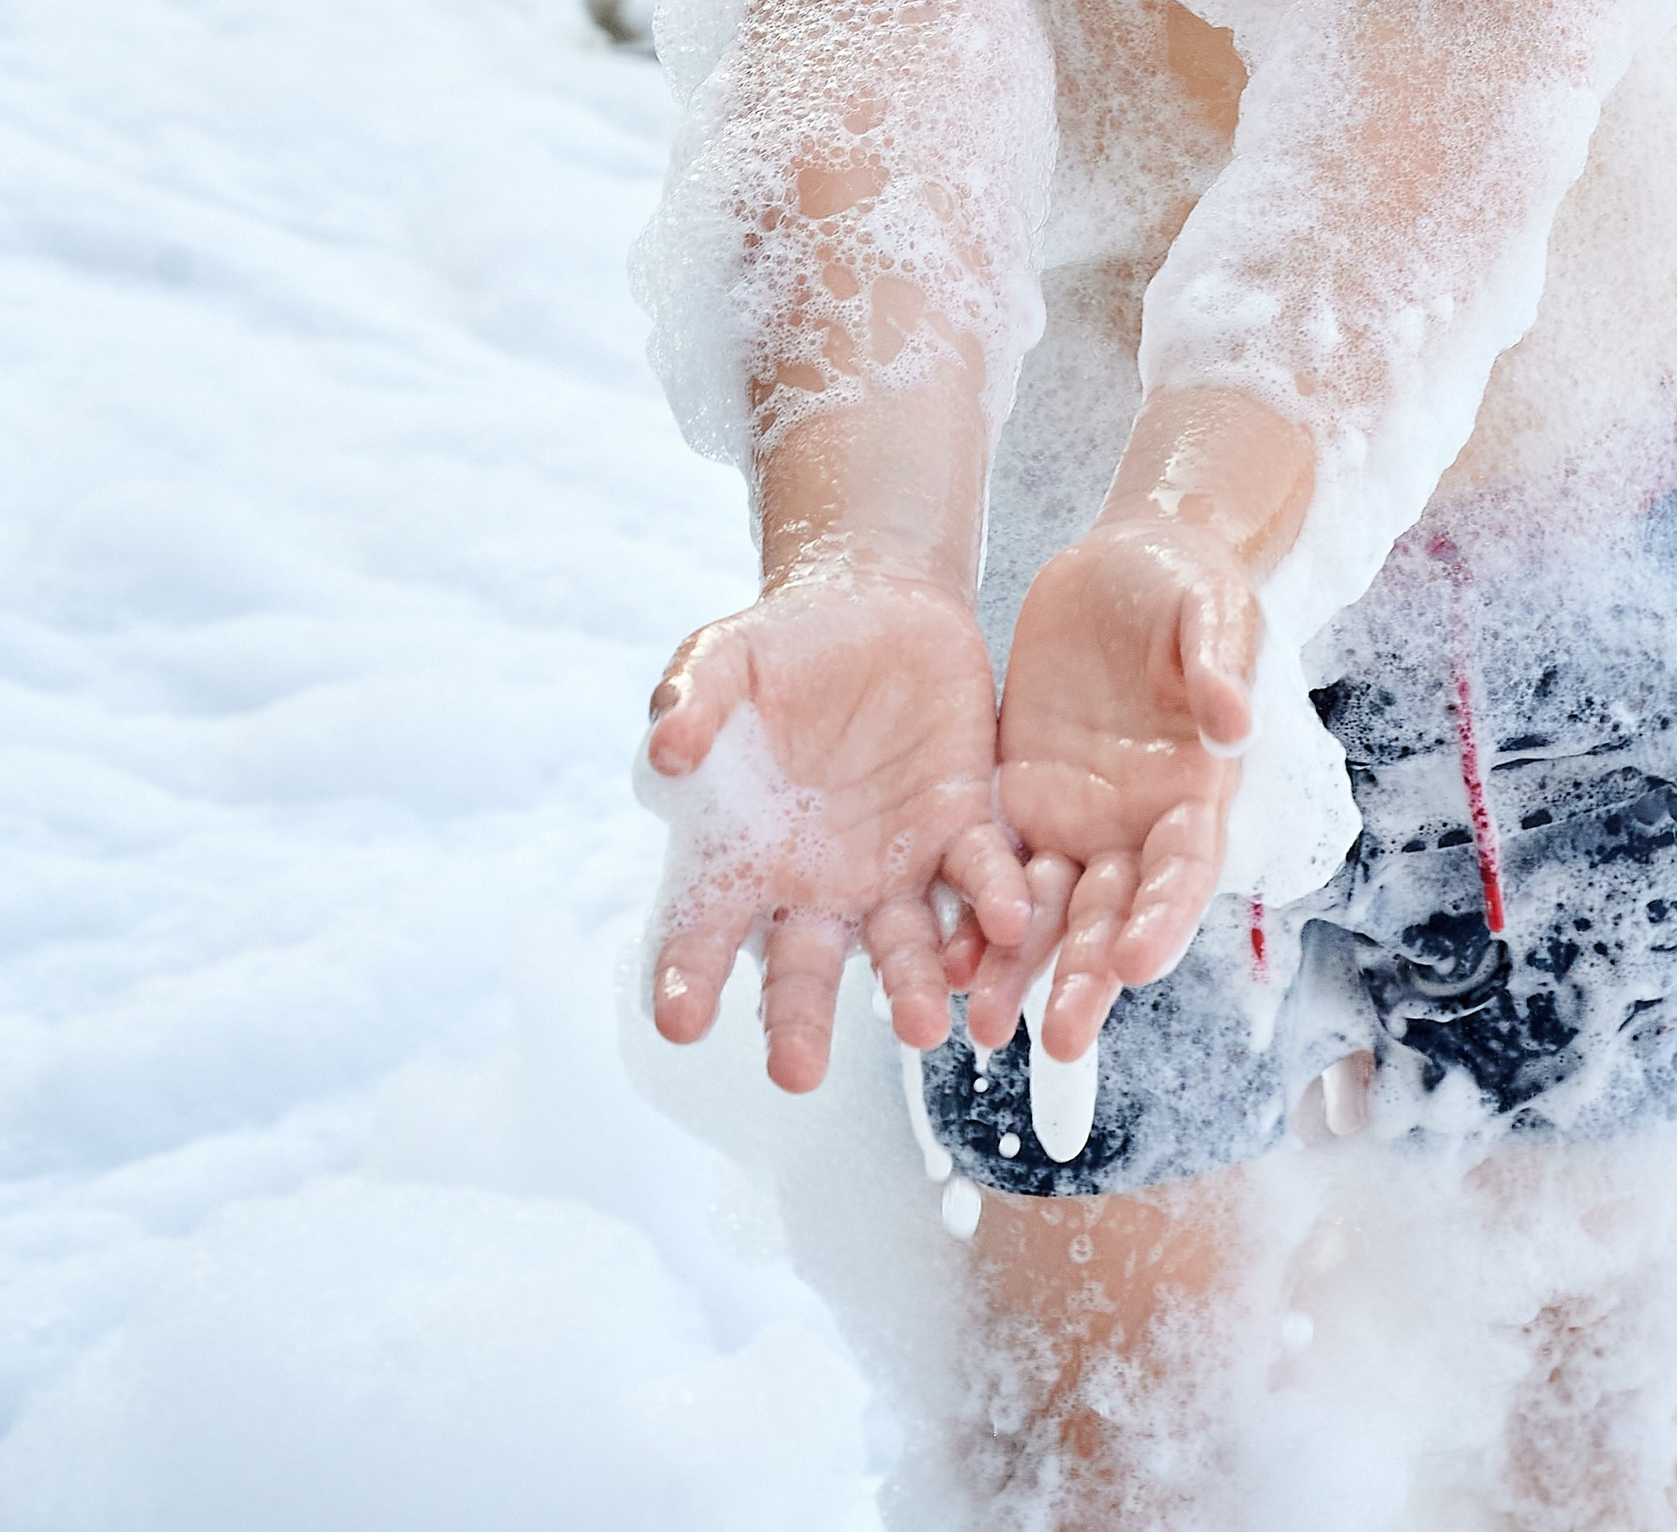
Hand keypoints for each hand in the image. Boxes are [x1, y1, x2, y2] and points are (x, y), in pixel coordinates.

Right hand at [643, 564, 1029, 1090]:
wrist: (877, 605)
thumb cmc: (783, 647)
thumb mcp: (724, 659)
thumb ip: (691, 697)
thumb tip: (668, 747)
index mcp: (743, 856)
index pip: (701, 927)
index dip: (686, 974)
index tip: (679, 1018)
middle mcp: (817, 885)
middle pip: (802, 970)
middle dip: (799, 1022)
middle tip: (796, 1072)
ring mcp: (895, 866)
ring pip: (904, 947)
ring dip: (914, 988)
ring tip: (923, 1027)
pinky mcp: (963, 826)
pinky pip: (980, 876)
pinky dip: (994, 901)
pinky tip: (1009, 922)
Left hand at [963, 515, 1261, 1063]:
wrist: (1130, 562)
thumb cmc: (1190, 587)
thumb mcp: (1214, 612)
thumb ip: (1221, 665)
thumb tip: (1233, 718)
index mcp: (1196, 792)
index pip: (1183, 869)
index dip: (1164, 918)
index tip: (1138, 964)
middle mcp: (1137, 823)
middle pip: (1112, 914)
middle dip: (1085, 976)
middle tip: (1055, 1037)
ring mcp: (1076, 814)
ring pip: (1048, 909)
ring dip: (1020, 967)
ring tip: (982, 1025)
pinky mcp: (1021, 792)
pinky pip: (993, 863)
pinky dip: (972, 915)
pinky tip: (941, 957)